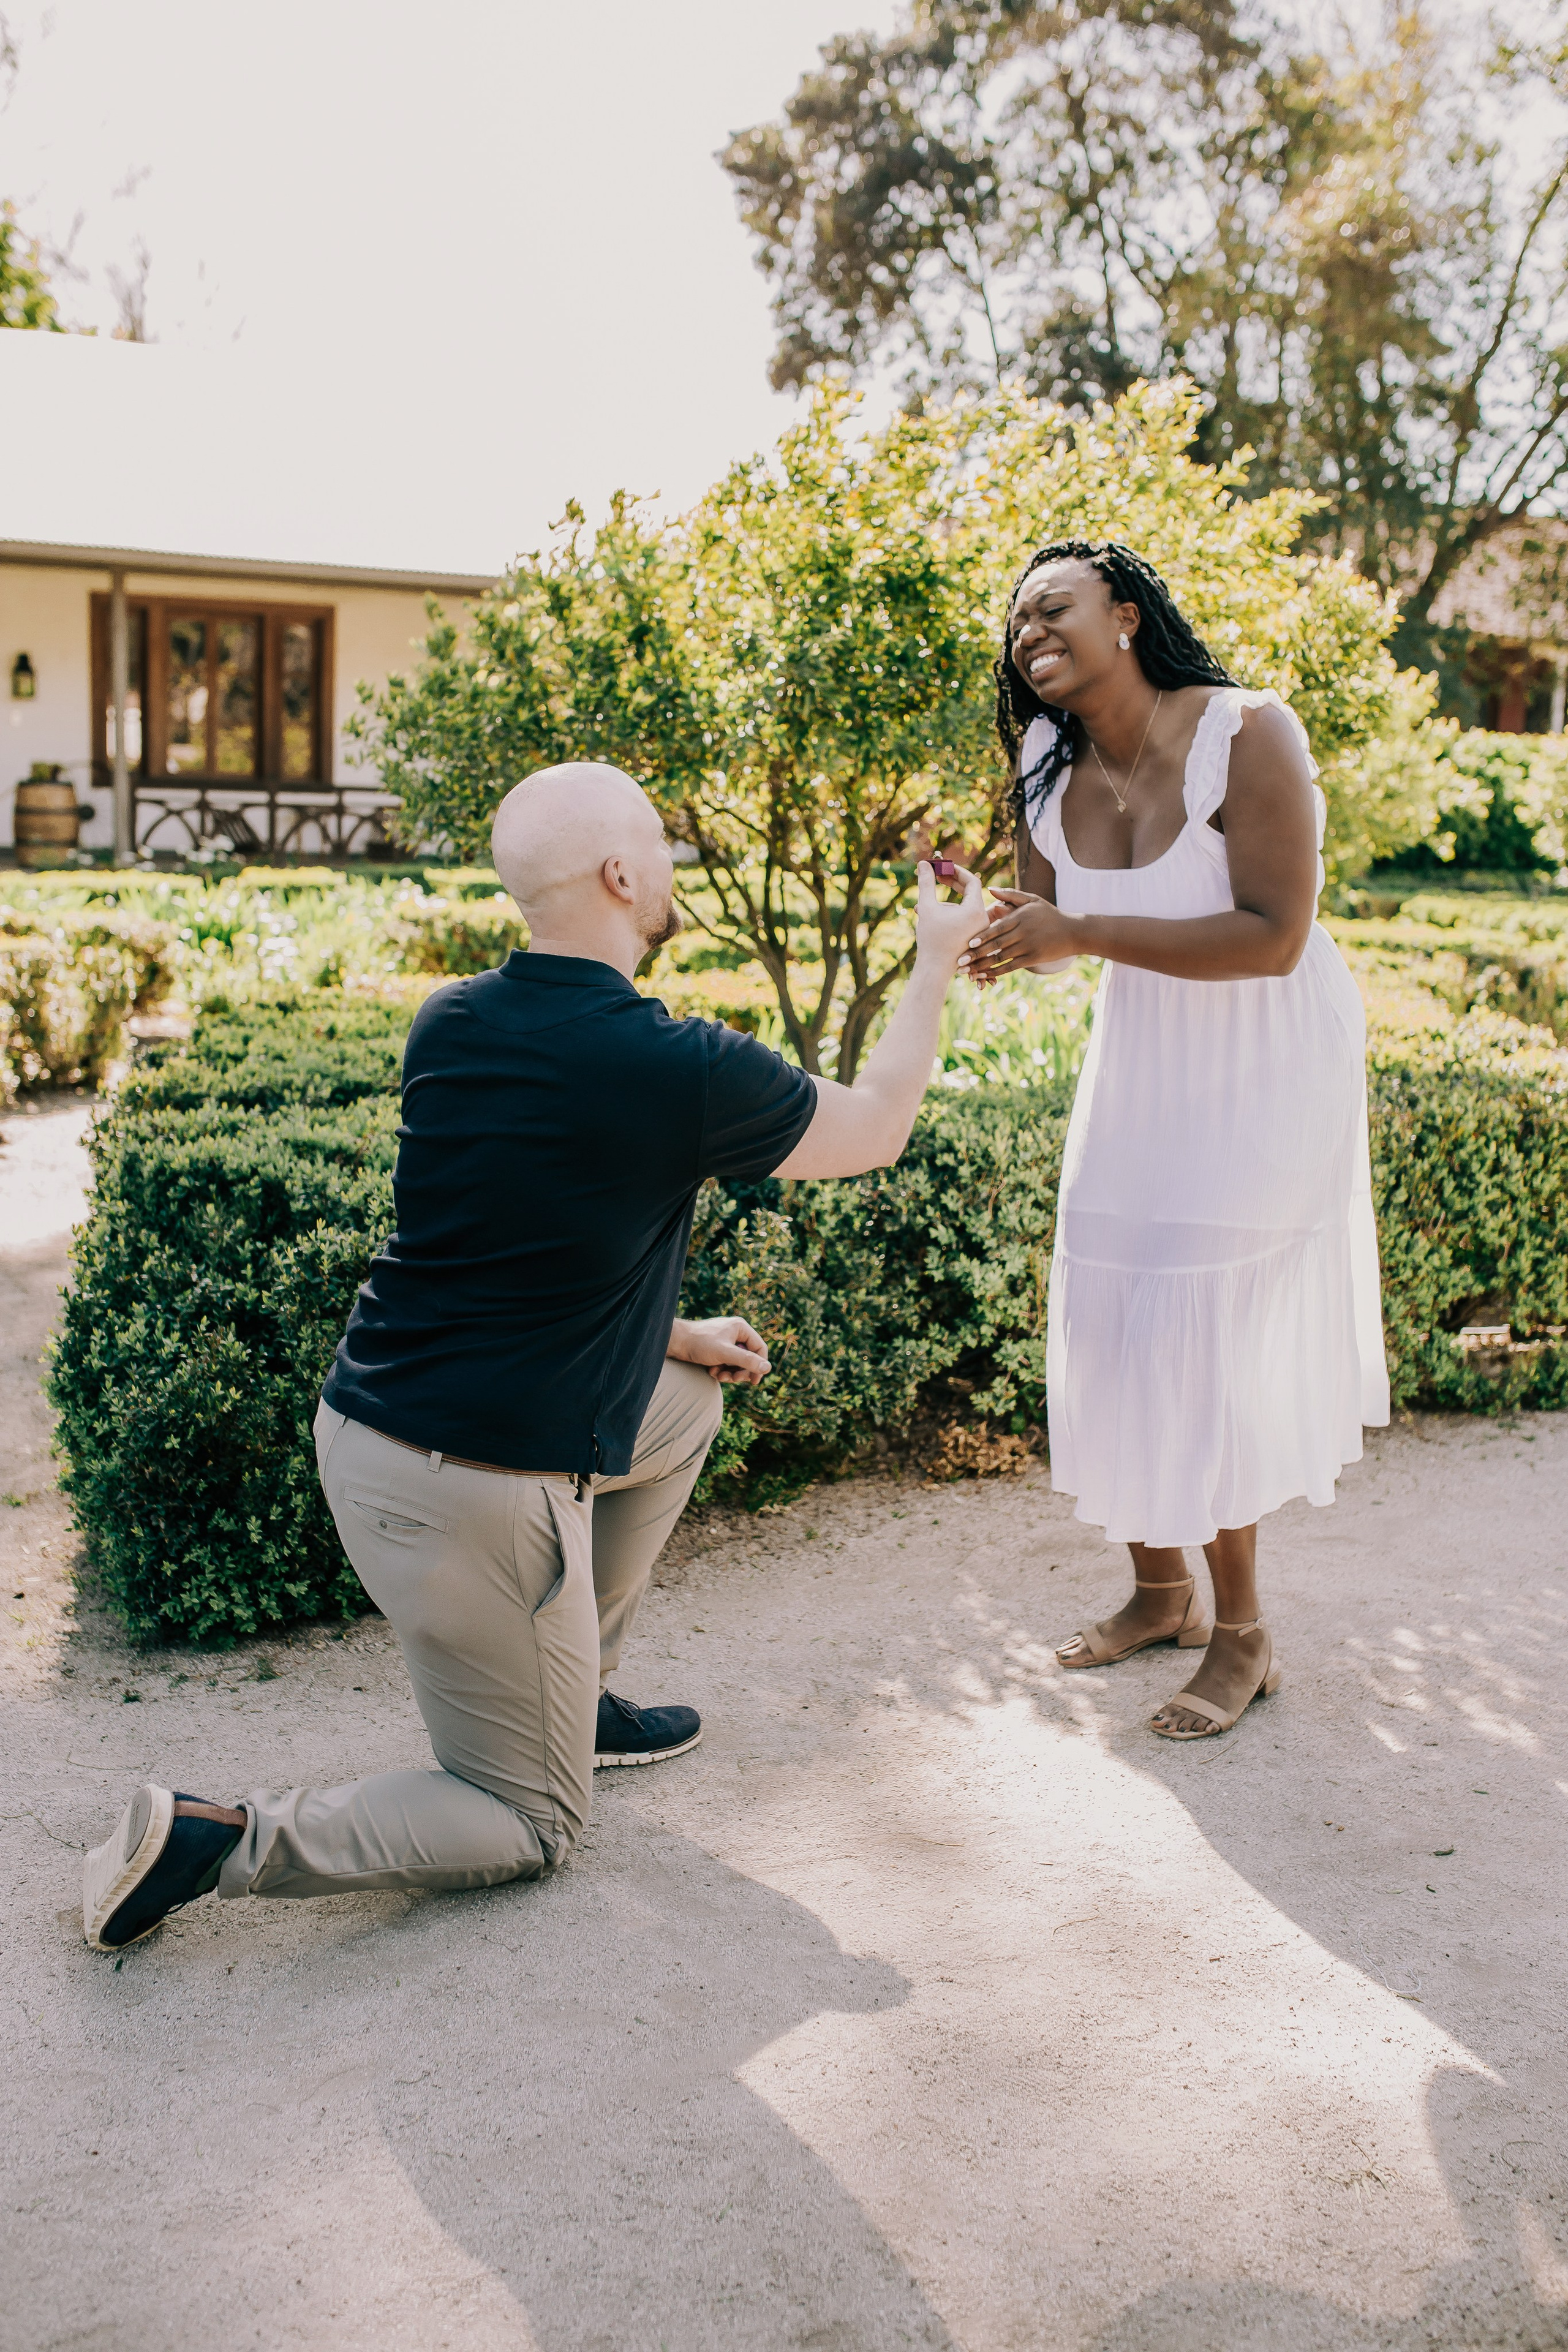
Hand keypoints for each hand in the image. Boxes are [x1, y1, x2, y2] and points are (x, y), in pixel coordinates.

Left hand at [668, 1315, 770, 1384]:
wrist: (675, 1343)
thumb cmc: (700, 1343)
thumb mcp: (725, 1353)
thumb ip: (747, 1361)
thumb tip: (768, 1368)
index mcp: (741, 1328)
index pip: (759, 1348)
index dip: (759, 1365)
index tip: (754, 1381)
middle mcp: (735, 1333)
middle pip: (749, 1358)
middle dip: (740, 1371)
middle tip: (732, 1380)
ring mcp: (726, 1342)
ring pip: (737, 1363)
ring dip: (730, 1373)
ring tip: (719, 1375)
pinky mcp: (717, 1350)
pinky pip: (727, 1364)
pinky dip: (721, 1370)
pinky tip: (711, 1371)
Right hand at [914, 859, 987, 975]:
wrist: (934, 970)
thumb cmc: (931, 940)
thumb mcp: (927, 908)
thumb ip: (926, 883)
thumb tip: (924, 863)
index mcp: (975, 910)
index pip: (972, 880)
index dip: (957, 871)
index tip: (943, 867)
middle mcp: (983, 919)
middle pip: (971, 892)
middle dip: (953, 882)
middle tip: (937, 876)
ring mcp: (981, 930)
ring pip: (967, 906)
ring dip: (949, 900)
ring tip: (926, 905)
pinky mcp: (976, 938)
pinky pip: (967, 918)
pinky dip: (953, 913)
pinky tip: (934, 916)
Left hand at [958, 889, 1075, 981]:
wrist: (1073, 932)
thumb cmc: (1049, 914)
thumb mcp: (1032, 900)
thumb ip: (1010, 895)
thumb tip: (989, 890)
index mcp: (1020, 917)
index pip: (998, 928)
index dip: (983, 936)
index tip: (968, 943)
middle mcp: (1023, 933)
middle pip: (996, 945)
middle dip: (976, 954)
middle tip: (959, 962)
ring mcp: (1028, 947)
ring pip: (1001, 958)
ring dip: (982, 966)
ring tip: (967, 972)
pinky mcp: (1032, 958)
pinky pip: (1011, 967)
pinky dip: (996, 972)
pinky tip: (984, 976)